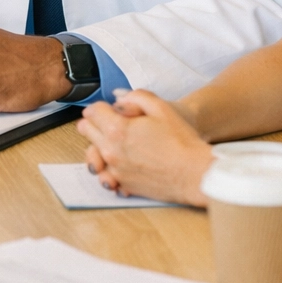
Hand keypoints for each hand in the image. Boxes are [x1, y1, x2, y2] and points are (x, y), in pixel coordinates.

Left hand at [76, 90, 214, 205]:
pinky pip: (105, 174)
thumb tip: (119, 100)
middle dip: (96, 123)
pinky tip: (122, 162)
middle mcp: (111, 151)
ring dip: (98, 145)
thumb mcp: (161, 107)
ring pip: (92, 154)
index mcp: (117, 129)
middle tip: (109, 122)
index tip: (108, 109)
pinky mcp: (123, 185)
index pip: (92, 112)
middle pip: (86, 130)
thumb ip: (135, 97)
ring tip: (114, 142)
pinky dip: (109, 167)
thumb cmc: (181, 141)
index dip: (100, 107)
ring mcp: (115, 171)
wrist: (195, 173)